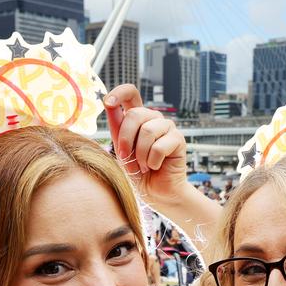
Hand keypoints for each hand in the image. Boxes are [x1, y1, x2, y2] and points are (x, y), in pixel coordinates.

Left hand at [104, 85, 188, 204]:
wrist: (155, 193)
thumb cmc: (137, 173)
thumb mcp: (121, 150)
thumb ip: (117, 128)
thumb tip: (108, 103)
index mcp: (137, 118)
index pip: (131, 93)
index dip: (119, 93)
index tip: (107, 102)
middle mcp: (153, 119)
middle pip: (135, 113)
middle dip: (125, 138)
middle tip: (125, 157)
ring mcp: (167, 128)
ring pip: (147, 130)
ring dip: (140, 154)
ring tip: (143, 166)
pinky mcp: (178, 139)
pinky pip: (160, 146)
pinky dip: (153, 161)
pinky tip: (155, 167)